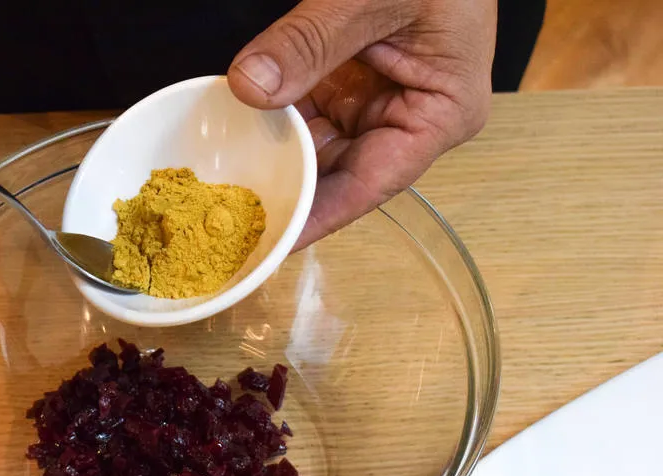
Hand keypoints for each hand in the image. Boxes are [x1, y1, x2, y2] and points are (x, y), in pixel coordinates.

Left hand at [227, 0, 494, 247]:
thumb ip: (311, 40)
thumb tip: (249, 86)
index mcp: (441, 115)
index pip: (371, 184)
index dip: (318, 216)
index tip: (272, 243)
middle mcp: (411, 119)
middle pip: (339, 173)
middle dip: (287, 192)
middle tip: (232, 225)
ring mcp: (379, 100)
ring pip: (317, 146)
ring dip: (274, 157)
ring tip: (225, 193)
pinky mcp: (352, 79)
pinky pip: (308, 111)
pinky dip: (274, 120)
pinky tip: (237, 138)